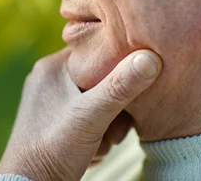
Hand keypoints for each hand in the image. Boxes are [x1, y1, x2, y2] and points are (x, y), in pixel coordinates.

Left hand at [0, 48, 161, 180]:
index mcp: (52, 66)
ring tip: (103, 143)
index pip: (96, 51)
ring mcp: (50, 100)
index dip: (119, 69)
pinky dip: (95, 133)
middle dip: (115, 108)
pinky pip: (86, 116)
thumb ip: (121, 86)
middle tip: (116, 130)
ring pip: (96, 100)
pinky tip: (93, 149)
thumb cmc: (54, 150)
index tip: (132, 92)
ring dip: (107, 124)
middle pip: (99, 79)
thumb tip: (151, 56)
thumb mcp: (92, 116)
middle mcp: (49, 78)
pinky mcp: (54, 120)